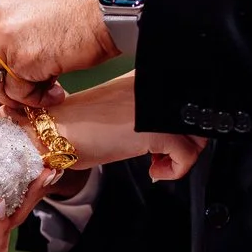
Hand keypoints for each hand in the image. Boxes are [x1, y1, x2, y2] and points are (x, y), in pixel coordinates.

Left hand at [0, 0, 117, 111]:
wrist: (115, 4)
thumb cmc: (92, 6)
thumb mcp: (45, 8)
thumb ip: (23, 28)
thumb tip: (14, 58)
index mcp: (2, 0)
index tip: (18, 78)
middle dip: (1, 85)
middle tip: (29, 93)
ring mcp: (6, 37)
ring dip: (22, 95)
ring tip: (51, 93)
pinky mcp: (22, 58)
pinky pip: (19, 92)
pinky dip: (38, 98)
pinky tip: (60, 93)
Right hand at [43, 75, 204, 180]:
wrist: (54, 133)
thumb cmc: (78, 126)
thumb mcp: (117, 113)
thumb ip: (144, 114)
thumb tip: (167, 134)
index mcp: (144, 79)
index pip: (182, 100)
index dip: (180, 125)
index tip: (166, 142)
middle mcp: (153, 88)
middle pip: (195, 117)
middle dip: (186, 143)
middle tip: (163, 156)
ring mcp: (155, 108)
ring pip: (197, 136)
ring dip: (181, 157)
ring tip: (157, 164)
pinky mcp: (155, 131)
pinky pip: (187, 156)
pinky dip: (175, 171)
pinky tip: (154, 171)